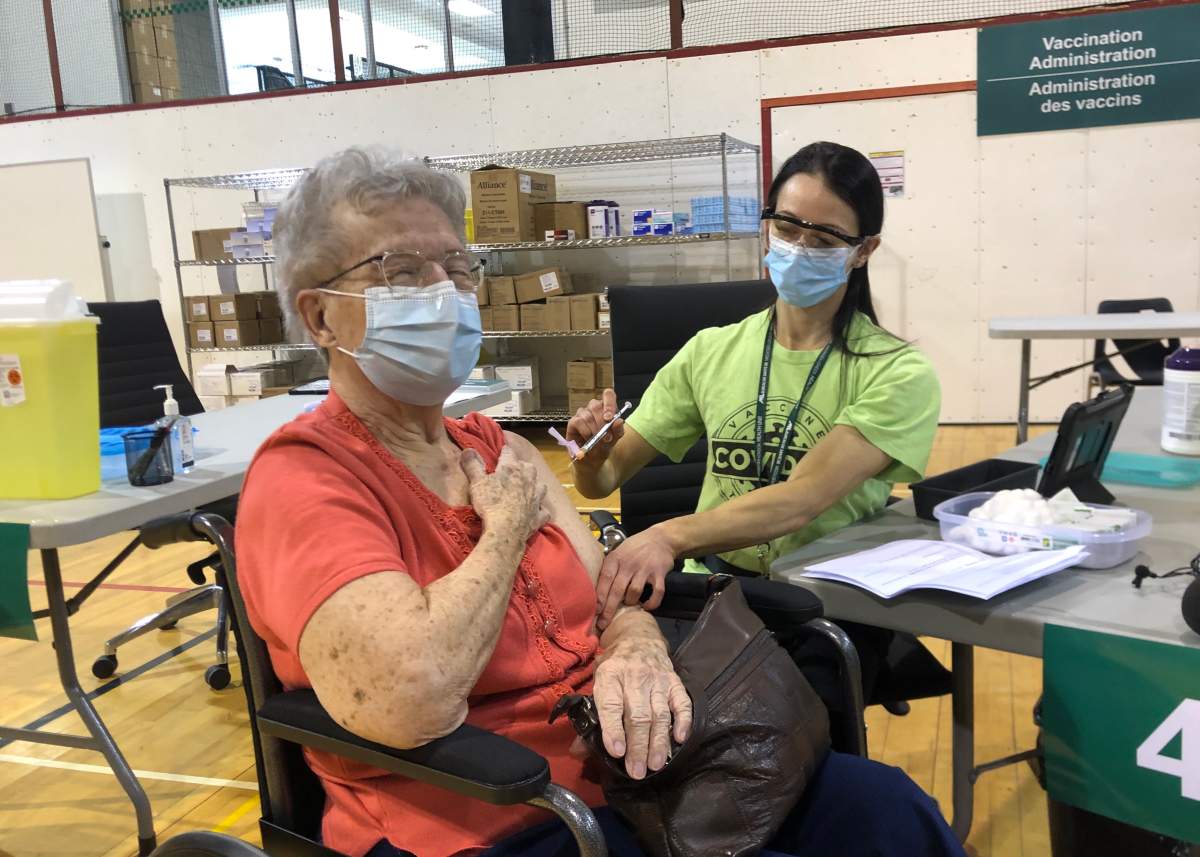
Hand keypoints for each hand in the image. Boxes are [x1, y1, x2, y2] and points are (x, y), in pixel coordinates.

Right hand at [461, 446, 548, 542]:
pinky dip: (540, 510)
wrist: (505, 530)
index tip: (502, 451)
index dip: (504, 451)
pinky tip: (536, 511)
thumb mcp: (476, 483)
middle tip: (513, 471)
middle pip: (528, 467)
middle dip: (522, 466)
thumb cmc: (490, 504)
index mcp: (512, 468)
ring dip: (535, 485)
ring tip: (528, 487)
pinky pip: (543, 511)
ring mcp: (536, 498)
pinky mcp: (539, 516)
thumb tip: (468, 449)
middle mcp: (528, 479)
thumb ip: (473, 465)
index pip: (509, 452)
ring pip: (541, 486)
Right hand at [566, 388, 624, 468]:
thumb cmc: (604, 446)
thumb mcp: (615, 439)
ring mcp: (582, 414)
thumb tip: (618, 420)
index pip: (608, 394)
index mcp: (606, 408)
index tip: (610, 417)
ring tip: (599, 442)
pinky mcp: (573, 422)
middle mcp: (593, 408)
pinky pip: (578, 422)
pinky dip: (585, 432)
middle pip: (596, 405)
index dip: (609, 403)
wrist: (593, 460)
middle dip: (602, 422)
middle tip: (607, 437)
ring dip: (595, 430)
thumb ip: (618, 430)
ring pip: (587, 415)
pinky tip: (588, 439)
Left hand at [593, 635, 691, 778]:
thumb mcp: (597, 684)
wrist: (639, 638)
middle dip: (638, 746)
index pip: (611, 705)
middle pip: (638, 715)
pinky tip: (679, 739)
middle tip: (637, 771)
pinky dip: (683, 721)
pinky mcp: (675, 682)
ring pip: (660, 714)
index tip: (617, 752)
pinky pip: (682, 703)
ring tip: (656, 765)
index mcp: (610, 676)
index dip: (613, 729)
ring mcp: (658, 680)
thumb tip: (577, 751)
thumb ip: (590, 717)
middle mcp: (635, 677)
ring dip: (658, 742)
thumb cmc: (615, 668)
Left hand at [595, 526, 675, 630]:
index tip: (595, 612)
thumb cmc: (635, 547)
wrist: (661, 538)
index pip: (605, 579)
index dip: (599, 596)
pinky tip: (647, 606)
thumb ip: (609, 568)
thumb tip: (594, 589)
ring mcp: (645, 569)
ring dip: (630, 603)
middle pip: (617, 590)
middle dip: (609, 609)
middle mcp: (629, 564)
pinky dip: (652, 603)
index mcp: (616, 559)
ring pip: (634, 592)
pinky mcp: (659, 574)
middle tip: (603, 624)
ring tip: (629, 605)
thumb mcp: (618, 551)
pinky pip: (656, 593)